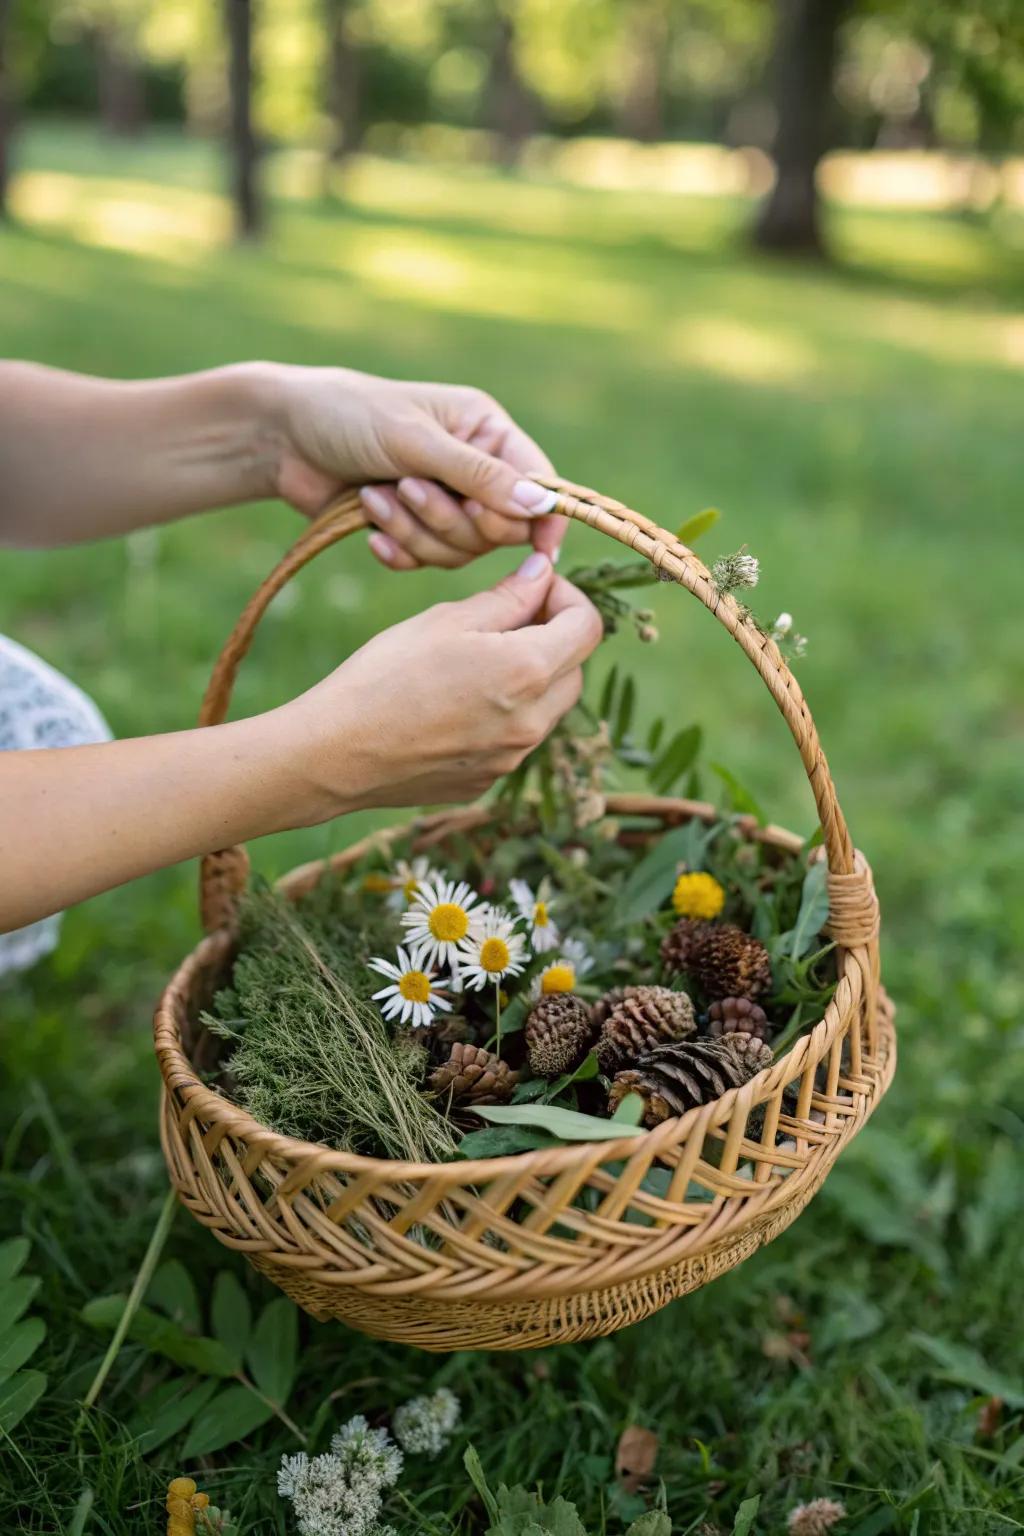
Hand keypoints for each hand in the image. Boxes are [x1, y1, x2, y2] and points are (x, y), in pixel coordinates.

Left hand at [267, 364, 565, 566]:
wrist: (282, 437)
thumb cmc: (349, 415)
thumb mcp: (415, 440)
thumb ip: (479, 475)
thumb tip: (541, 504)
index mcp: (487, 431)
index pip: (539, 482)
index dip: (542, 518)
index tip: (541, 552)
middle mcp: (474, 468)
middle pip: (500, 528)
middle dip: (451, 518)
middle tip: (409, 488)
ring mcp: (443, 501)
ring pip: (461, 550)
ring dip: (415, 531)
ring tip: (375, 497)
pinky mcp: (412, 530)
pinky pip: (426, 562)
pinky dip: (399, 550)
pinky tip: (370, 531)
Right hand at [281, 552, 601, 818]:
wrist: (335, 754)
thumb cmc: (383, 676)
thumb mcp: (446, 621)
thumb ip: (508, 597)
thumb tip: (544, 573)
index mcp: (528, 672)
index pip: (588, 626)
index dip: (566, 596)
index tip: (533, 587)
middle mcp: (533, 723)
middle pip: (574, 668)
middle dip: (551, 637)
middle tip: (502, 621)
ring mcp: (512, 759)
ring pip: (547, 707)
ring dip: (528, 678)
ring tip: (473, 663)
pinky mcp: (488, 780)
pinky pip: (514, 739)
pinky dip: (502, 715)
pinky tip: (452, 705)